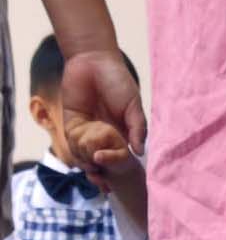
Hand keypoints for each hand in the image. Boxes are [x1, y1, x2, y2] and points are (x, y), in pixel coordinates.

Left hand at [60, 50, 145, 172]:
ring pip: (85, 156)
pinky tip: (84, 148)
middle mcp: (103, 136)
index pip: (118, 159)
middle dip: (99, 175)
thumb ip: (137, 128)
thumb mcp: (133, 106)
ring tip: (93, 162)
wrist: (93, 59)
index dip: (116, 170)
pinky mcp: (72, 123)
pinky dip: (77, 149)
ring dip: (87, 163)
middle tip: (101, 180)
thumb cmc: (118, 80)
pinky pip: (73, 142)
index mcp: (121, 134)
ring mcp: (87, 131)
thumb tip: (140, 152)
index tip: (116, 179)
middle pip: (100, 163)